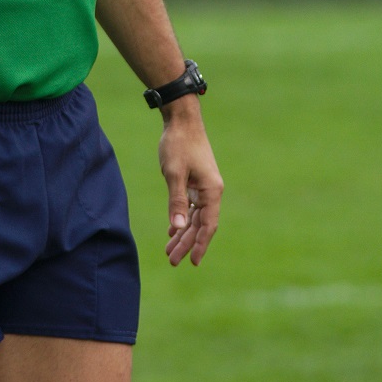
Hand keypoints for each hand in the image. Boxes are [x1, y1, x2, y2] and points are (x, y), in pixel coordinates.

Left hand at [158, 100, 222, 266]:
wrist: (182, 120)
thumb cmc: (178, 144)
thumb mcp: (174, 174)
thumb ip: (177, 201)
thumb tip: (178, 228)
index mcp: (212, 190)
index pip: (208, 225)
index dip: (200, 244)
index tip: (192, 262)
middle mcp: (212, 191)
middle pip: (201, 224)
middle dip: (187, 243)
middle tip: (172, 261)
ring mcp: (204, 187)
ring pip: (195, 217)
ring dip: (183, 233)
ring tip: (170, 251)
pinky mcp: (196, 182)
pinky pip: (191, 207)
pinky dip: (182, 219)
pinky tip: (173, 231)